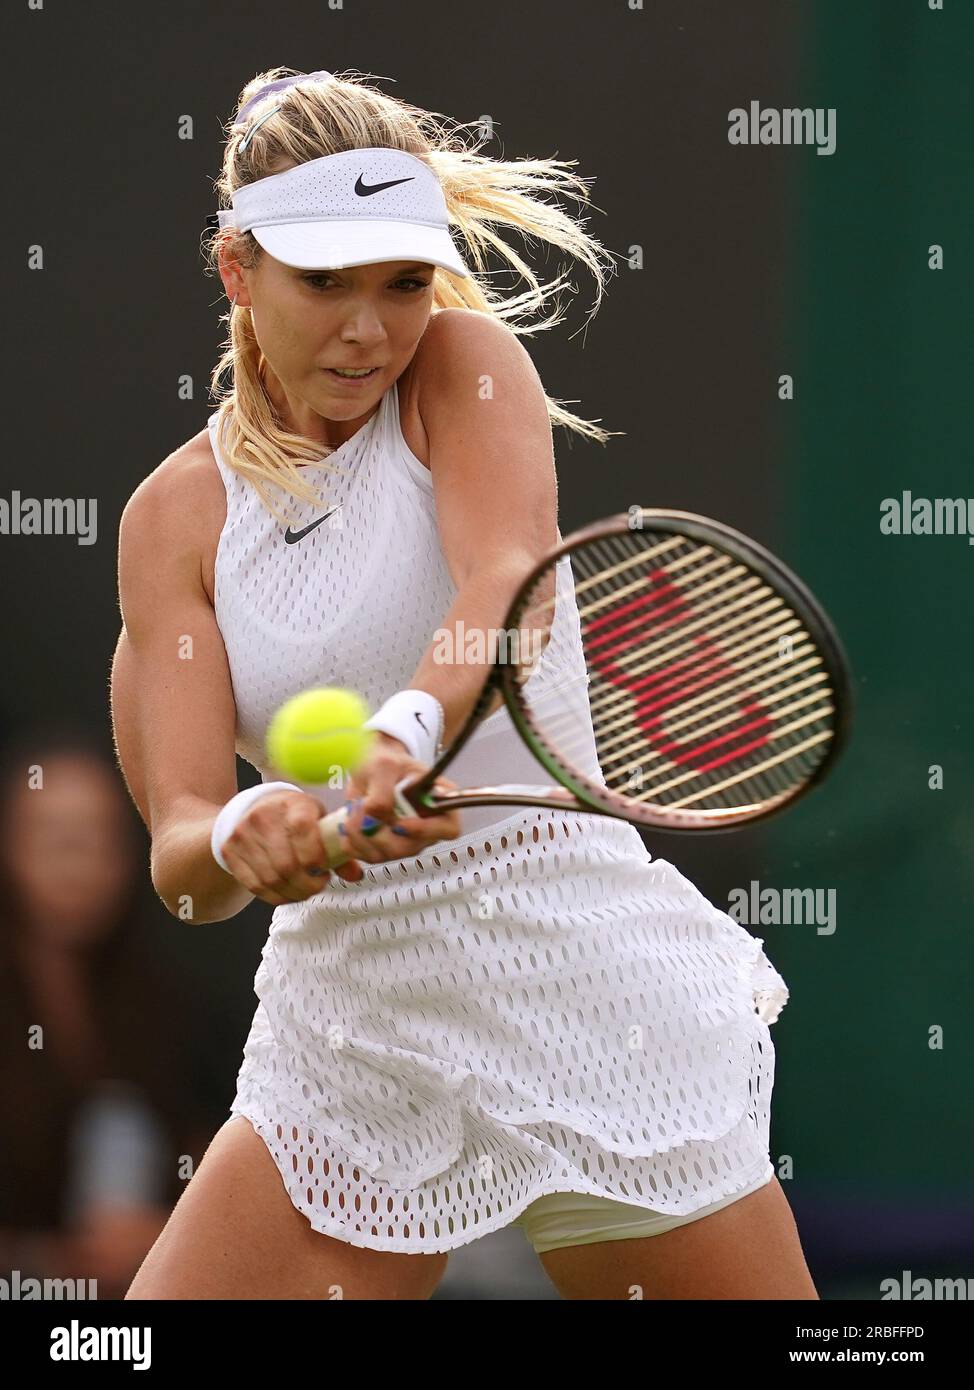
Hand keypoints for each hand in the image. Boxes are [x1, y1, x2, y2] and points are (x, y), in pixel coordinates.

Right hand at [220, 790, 363, 905]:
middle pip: (286, 864)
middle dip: (308, 884)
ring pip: (271, 879)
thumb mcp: (318, 820)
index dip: (316, 857)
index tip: (324, 870)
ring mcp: (243, 834)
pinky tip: (288, 893)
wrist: (254, 808)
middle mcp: (263, 816)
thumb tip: (356, 875)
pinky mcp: (230, 852)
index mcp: (292, 804)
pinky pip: (256, 886)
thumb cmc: (294, 816)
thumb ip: (337, 847)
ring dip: (294, 893)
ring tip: (306, 890)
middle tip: (318, 885)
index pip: (303, 830)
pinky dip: (276, 896)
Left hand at [339, 733, 462, 863]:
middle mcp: (426, 829)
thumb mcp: (384, 766)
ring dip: (359, 832)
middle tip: (362, 804)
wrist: (369, 767)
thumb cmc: (385, 762)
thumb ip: (383, 793)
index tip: (399, 823)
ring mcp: (405, 843)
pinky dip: (350, 839)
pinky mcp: (383, 850)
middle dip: (378, 829)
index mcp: (440, 804)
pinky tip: (350, 820)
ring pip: (382, 855)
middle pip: (407, 848)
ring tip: (354, 806)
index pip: (448, 829)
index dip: (425, 830)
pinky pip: (364, 856)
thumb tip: (376, 819)